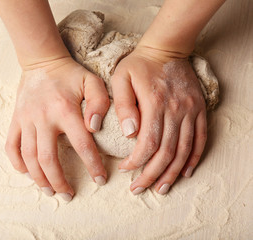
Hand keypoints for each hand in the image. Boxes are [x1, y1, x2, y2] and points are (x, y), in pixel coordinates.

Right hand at [5, 57, 109, 200]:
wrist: (41, 61)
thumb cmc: (69, 74)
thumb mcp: (91, 81)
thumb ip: (99, 102)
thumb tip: (95, 128)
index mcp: (65, 110)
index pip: (82, 145)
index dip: (92, 166)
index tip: (100, 180)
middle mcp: (43, 118)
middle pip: (48, 159)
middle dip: (59, 181)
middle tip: (68, 195)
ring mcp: (26, 120)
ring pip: (29, 157)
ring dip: (39, 178)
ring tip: (49, 191)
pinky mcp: (16, 119)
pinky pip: (11, 146)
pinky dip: (17, 162)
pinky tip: (26, 173)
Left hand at [111, 46, 206, 194]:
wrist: (166, 48)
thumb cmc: (138, 64)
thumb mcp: (121, 78)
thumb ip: (123, 105)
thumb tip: (130, 134)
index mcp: (154, 103)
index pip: (148, 142)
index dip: (136, 161)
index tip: (125, 169)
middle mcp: (176, 110)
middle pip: (166, 152)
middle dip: (151, 174)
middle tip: (139, 189)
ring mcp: (190, 111)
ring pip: (184, 150)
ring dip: (172, 173)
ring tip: (161, 188)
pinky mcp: (199, 110)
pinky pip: (200, 139)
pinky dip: (194, 158)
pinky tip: (185, 172)